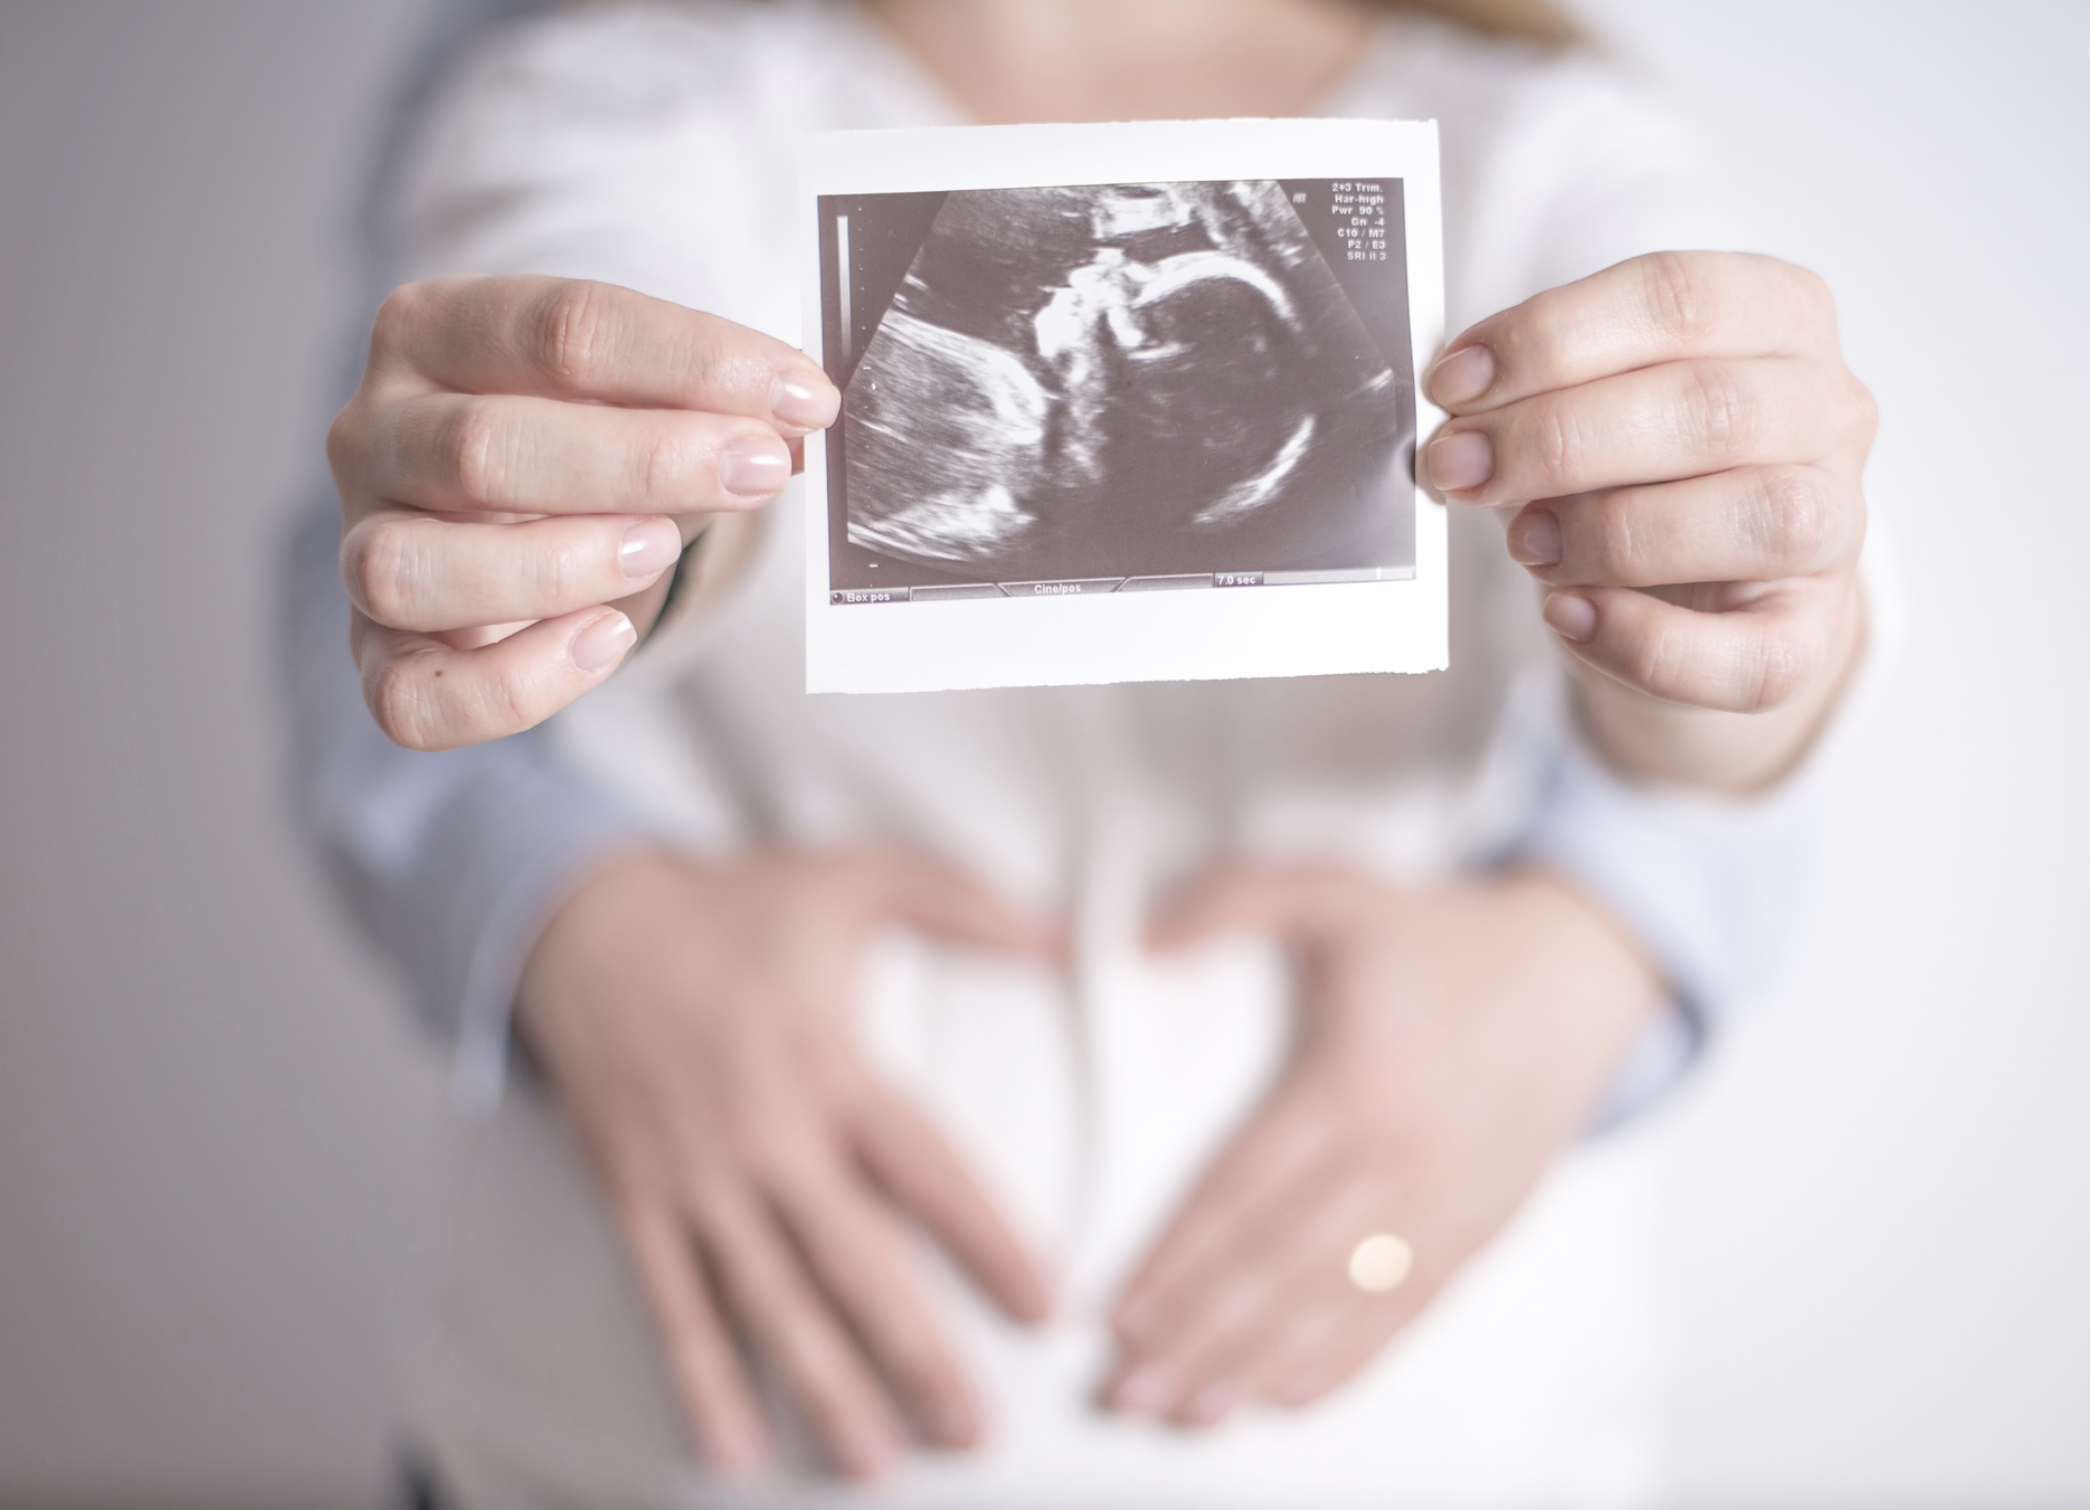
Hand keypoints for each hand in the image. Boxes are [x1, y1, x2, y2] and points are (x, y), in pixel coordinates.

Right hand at [327, 275, 838, 749]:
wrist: (527, 518)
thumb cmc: (594, 445)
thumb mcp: (650, 399)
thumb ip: (710, 403)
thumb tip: (794, 421)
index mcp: (432, 330)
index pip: (559, 328)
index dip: (692, 361)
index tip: (803, 396)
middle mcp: (373, 433)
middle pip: (483, 446)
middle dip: (642, 462)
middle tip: (756, 470)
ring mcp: (361, 547)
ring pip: (411, 571)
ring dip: (554, 566)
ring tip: (658, 552)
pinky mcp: (379, 656)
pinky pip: (413, 698)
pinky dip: (514, 684)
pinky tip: (605, 642)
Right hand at [516, 849, 1056, 1479]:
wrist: (580, 922)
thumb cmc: (734, 904)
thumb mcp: (853, 878)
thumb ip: (962, 903)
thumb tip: (1065, 931)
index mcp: (830, 1065)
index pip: (928, 1171)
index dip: (990, 1242)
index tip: (1044, 1307)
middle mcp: (766, 1135)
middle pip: (854, 1261)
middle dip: (916, 1351)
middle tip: (974, 1429)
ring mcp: (695, 1177)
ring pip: (767, 1300)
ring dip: (822, 1386)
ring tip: (873, 1461)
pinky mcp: (637, 1198)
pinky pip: (671, 1303)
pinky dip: (700, 1380)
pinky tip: (732, 1450)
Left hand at [1104, 864, 1661, 1426]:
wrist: (1577, 976)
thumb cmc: (1439, 940)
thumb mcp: (1332, 888)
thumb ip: (1232, 900)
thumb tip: (1141, 941)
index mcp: (1357, 1081)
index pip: (1247, 1192)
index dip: (1180, 1259)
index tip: (1121, 1311)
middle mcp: (1405, 1157)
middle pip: (1284, 1267)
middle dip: (1201, 1337)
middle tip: (1128, 1390)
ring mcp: (1449, 1204)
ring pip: (1340, 1306)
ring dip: (1259, 1367)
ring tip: (1188, 1412)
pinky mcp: (1483, 1231)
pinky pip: (1408, 1314)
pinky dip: (1348, 1363)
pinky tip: (1290, 1396)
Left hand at [1425, 252, 1871, 713]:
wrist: (1685, 593)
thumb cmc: (1630, 472)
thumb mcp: (1587, 402)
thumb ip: (1532, 393)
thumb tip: (1453, 411)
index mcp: (1778, 315)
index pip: (1679, 297)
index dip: (1552, 338)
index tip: (1455, 383)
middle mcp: (1828, 410)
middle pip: (1711, 406)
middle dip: (1557, 439)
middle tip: (1460, 467)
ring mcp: (1837, 524)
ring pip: (1758, 516)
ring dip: (1610, 534)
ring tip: (1525, 542)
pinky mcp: (1812, 635)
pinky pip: (1750, 657)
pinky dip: (1644, 643)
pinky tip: (1570, 617)